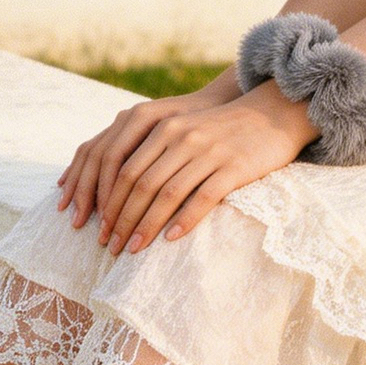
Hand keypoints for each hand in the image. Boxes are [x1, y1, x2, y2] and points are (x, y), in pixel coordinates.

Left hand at [57, 82, 236, 231]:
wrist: (271, 115)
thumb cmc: (217, 129)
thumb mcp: (178, 129)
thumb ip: (147, 148)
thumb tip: (111, 184)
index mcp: (160, 125)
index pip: (119, 165)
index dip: (103, 197)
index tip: (94, 225)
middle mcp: (179, 135)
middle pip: (138, 182)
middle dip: (119, 217)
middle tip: (109, 245)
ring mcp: (208, 150)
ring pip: (166, 193)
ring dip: (146, 225)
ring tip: (133, 249)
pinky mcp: (234, 166)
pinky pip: (204, 197)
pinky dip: (185, 220)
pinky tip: (171, 239)